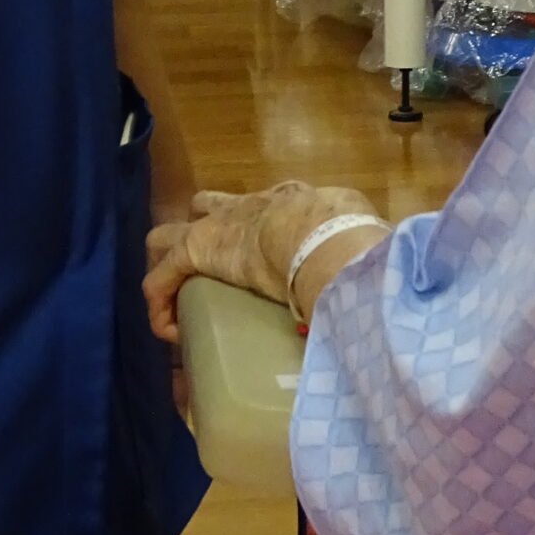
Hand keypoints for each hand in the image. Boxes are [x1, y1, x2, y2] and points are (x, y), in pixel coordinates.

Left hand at [144, 181, 376, 342]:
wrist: (316, 232)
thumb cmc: (343, 232)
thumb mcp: (355, 231)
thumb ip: (358, 245)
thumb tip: (375, 268)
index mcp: (285, 202)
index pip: (258, 206)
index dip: (250, 229)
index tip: (255, 255)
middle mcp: (244, 206)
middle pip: (204, 208)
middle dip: (200, 232)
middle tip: (208, 271)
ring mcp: (213, 226)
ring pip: (167, 236)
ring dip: (169, 266)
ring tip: (178, 302)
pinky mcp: (192, 251)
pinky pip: (158, 281)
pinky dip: (159, 305)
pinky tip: (169, 332)